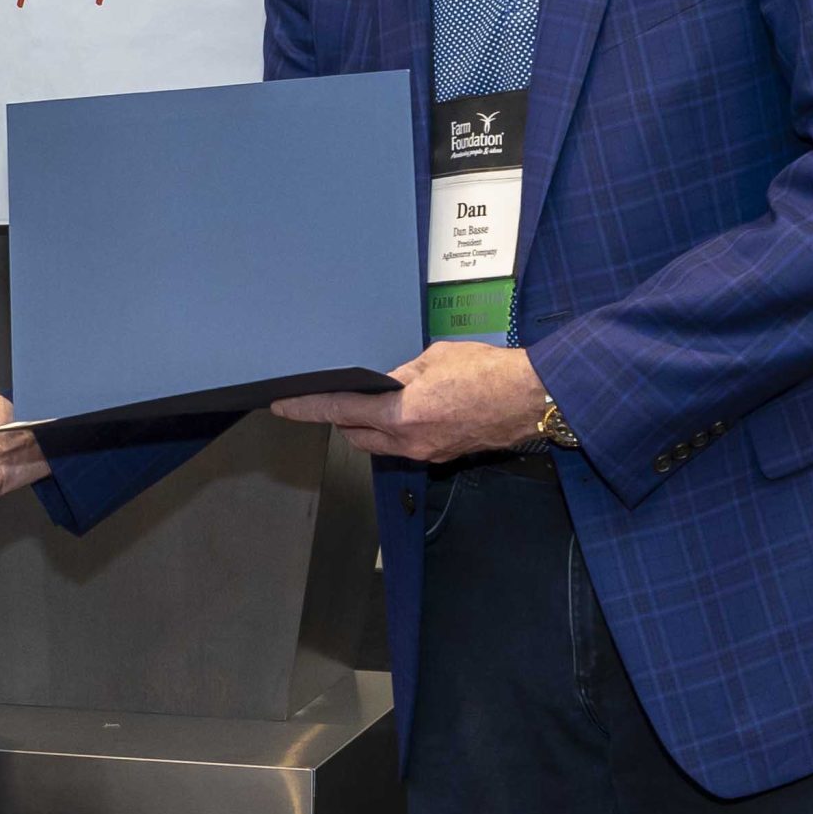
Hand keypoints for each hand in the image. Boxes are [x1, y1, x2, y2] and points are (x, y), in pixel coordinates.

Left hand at [272, 341, 551, 462]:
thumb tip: (389, 382)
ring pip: (379, 444)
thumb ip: (404, 374)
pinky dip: (396, 430)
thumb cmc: (487, 372)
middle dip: (340, 418)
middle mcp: (409, 441)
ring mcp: (426, 452)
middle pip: (355, 434)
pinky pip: (405, 445)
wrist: (531, 398)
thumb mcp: (435, 359)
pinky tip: (407, 409)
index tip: (282, 406)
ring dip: (368, 426)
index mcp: (402, 414)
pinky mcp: (443, 455)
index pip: (339, 411)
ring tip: (372, 401)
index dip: (306, 408)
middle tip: (334, 397)